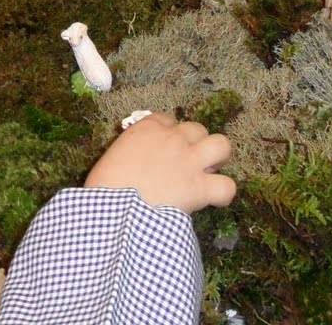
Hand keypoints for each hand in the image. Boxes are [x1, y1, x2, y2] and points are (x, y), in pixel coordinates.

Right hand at [84, 114, 235, 212]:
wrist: (113, 210)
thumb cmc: (103, 187)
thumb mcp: (112, 159)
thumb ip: (130, 155)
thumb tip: (136, 169)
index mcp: (146, 129)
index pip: (167, 121)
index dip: (169, 136)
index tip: (163, 152)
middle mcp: (172, 138)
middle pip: (196, 129)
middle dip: (195, 145)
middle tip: (186, 165)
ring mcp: (190, 160)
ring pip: (222, 145)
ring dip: (217, 158)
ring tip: (209, 173)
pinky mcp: (200, 187)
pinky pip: (227, 186)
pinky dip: (223, 194)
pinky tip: (214, 201)